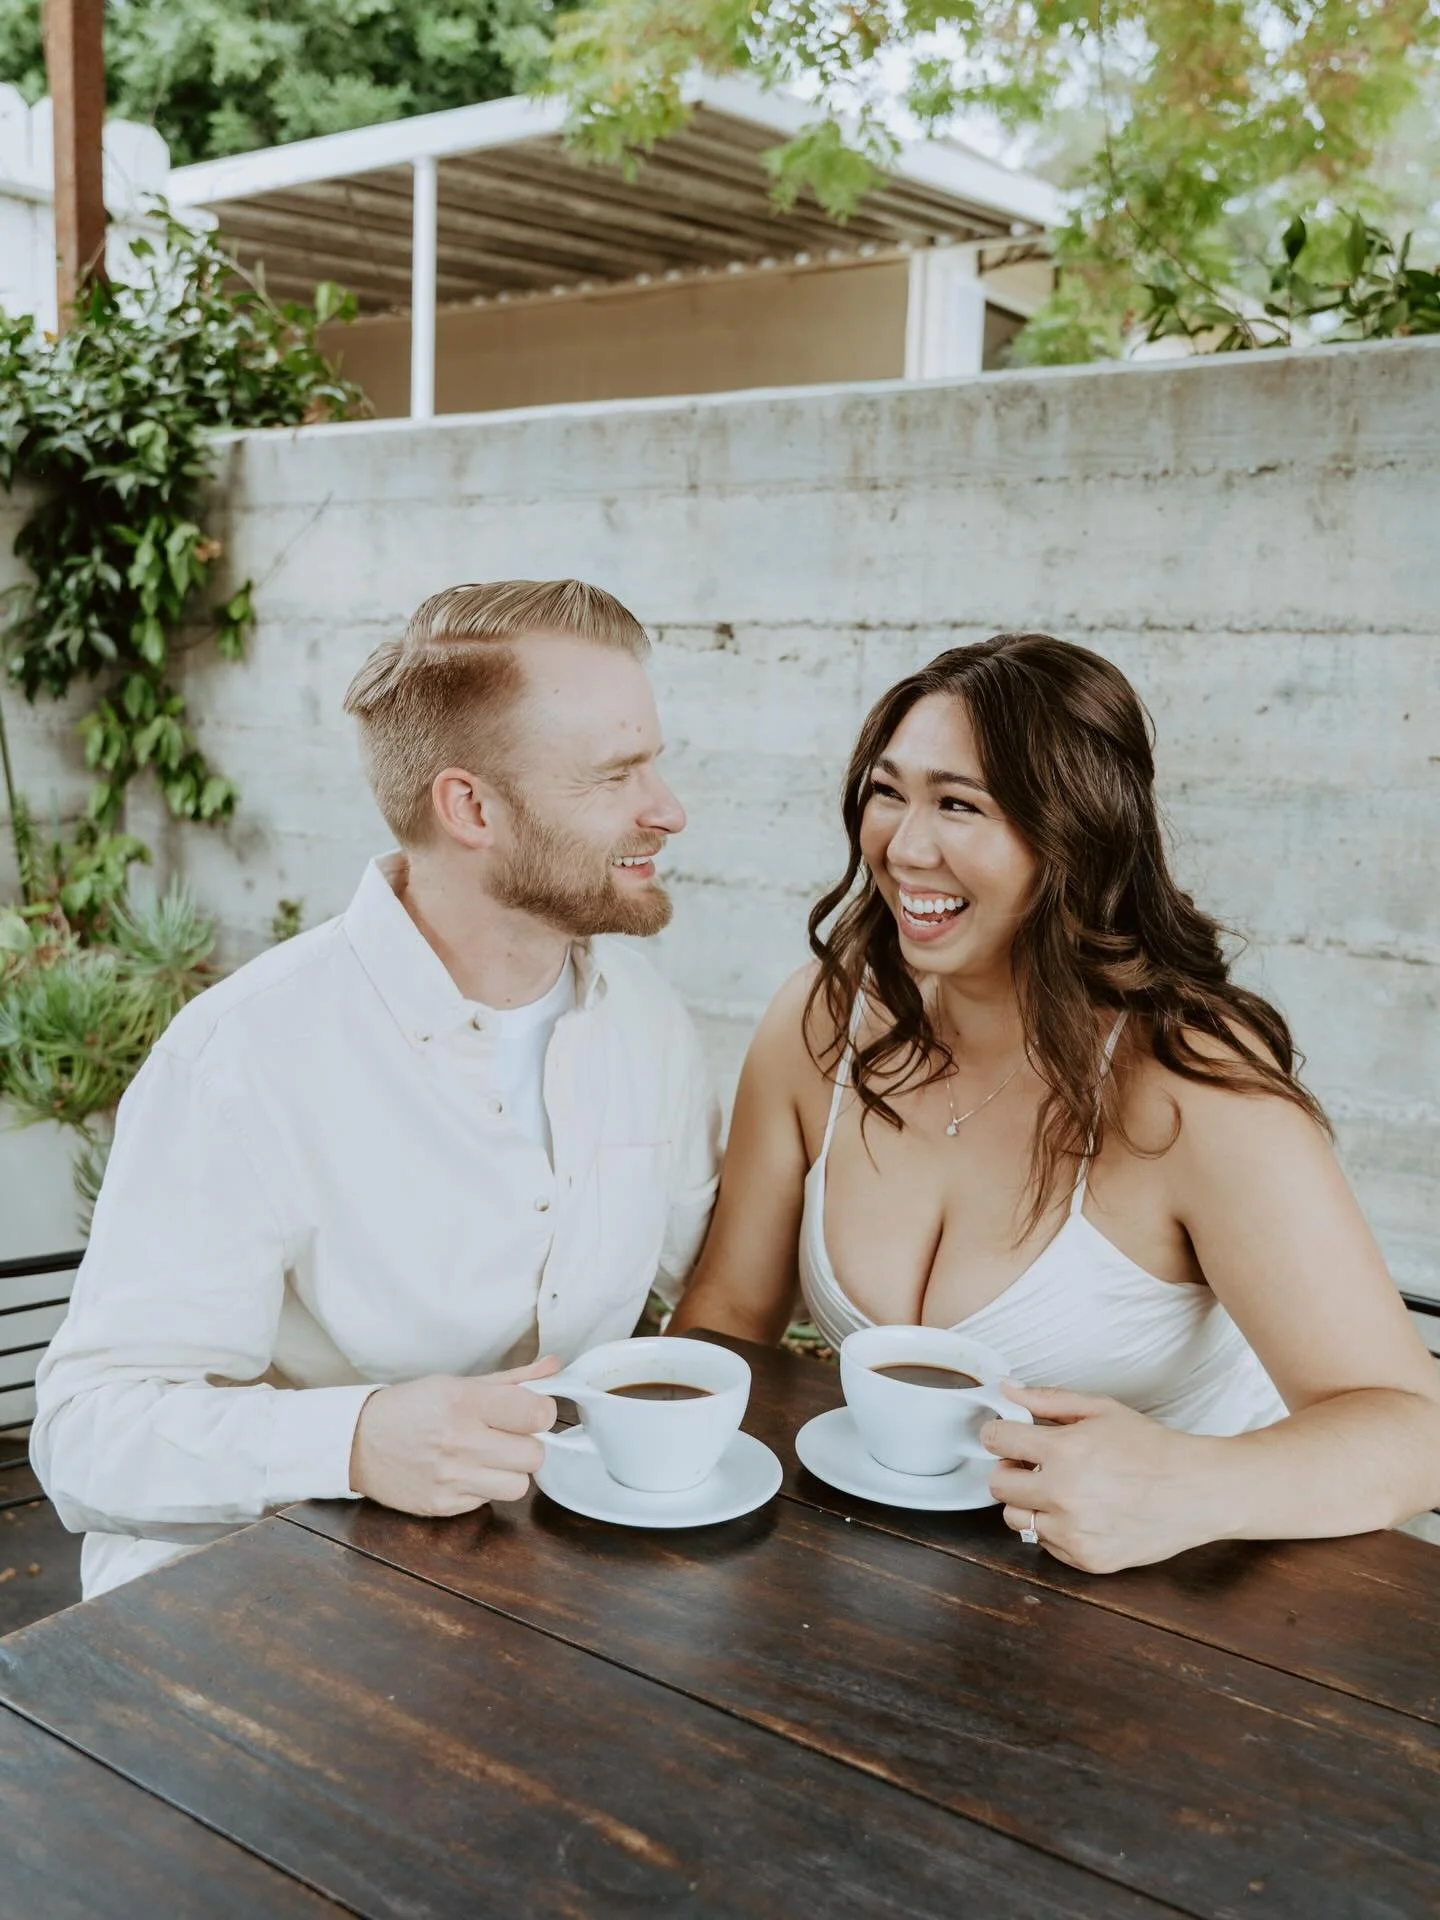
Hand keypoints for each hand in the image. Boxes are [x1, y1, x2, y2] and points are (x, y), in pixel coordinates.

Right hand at [349, 1356, 560, 1516]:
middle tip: (507, 1437)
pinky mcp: (442, 1506)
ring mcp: (450, 1478)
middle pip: (535, 1455)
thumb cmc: (411, 1408)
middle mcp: (459, 1441)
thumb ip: (512, 1380)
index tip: (531, 1413)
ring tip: (489, 1458)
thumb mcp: (457, 1383)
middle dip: (527, 1445)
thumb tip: (555, 1369)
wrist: (358, 1442)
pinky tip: (463, 1472)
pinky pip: (488, 1503)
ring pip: (518, 1486)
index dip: (543, 1413)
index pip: (538, 1414)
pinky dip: (483, 1489)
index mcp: (465, 1402)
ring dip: (509, 1472)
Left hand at [982, 1382, 1218, 1573]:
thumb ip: (1047, 1400)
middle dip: (1011, 1470)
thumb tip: (1006, 1389)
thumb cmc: (1151, 1447)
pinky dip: (1056, 1529)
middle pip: (998, 1485)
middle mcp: (1062, 1496)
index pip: (996, 1441)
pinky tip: (1083, 1513)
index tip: (1007, 1435)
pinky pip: (1046, 1544)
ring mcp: (1073, 1533)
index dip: (999, 1434)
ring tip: (1061, 1490)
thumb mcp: (1100, 1410)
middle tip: (1036, 1464)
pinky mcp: (1086, 1560)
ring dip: (1029, 1503)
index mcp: (1063, 1452)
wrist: (1197, 1492)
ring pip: (1016, 1519)